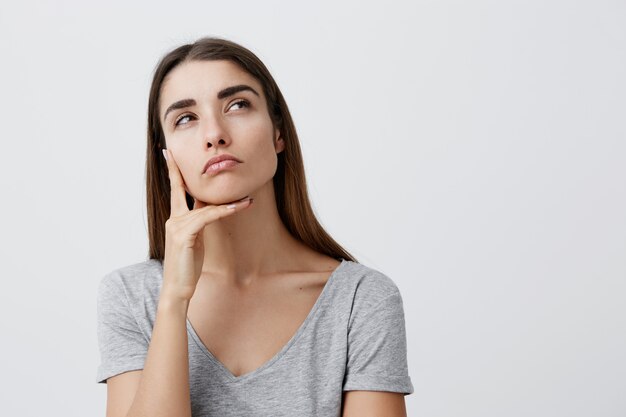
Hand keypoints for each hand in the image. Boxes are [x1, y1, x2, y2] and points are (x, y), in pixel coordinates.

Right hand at [160, 148, 252, 300]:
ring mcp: (177, 227)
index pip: (176, 191)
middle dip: (176, 169)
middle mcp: (173, 220)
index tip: (169, 155)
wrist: (177, 289)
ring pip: (204, 205)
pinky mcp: (184, 235)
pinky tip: (238, 207)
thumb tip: (211, 209)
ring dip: (229, 202)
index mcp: (176, 220)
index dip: (175, 173)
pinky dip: (224, 211)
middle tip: (172, 151)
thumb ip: (199, 222)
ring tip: (248, 199)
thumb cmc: (187, 266)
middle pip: (177, 188)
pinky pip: (207, 217)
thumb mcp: (195, 240)